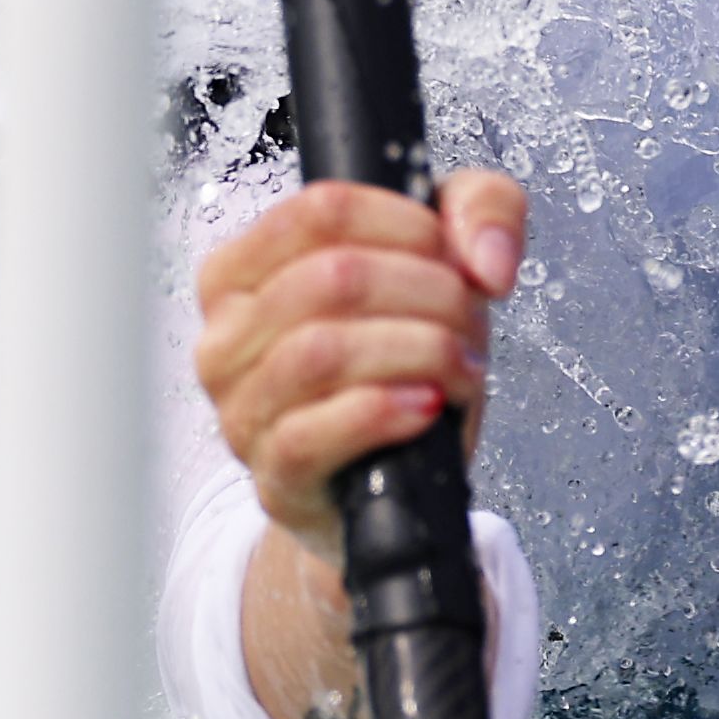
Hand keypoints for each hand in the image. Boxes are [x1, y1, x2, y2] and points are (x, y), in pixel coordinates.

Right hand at [190, 169, 523, 718]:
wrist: (389, 511)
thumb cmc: (408, 373)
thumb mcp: (452, 281)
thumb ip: (479, 216)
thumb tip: (492, 244)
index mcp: (251, 270)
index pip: (313, 206)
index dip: (405, 220)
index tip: (463, 257)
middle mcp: (226, 338)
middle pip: (328, 273)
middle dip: (428, 292)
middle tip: (475, 329)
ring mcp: (239, 416)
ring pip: (321, 341)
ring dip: (420, 347)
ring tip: (462, 375)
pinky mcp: (275, 485)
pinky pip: (310, 432)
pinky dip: (380, 408)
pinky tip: (425, 410)